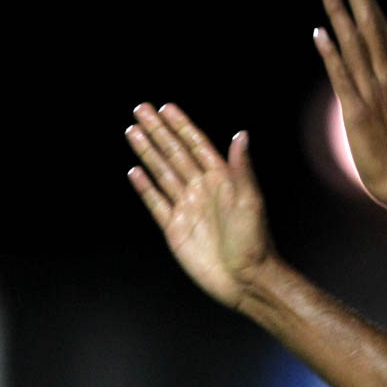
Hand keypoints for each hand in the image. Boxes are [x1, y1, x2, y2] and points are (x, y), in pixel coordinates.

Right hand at [126, 103, 273, 309]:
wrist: (245, 279)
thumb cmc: (254, 241)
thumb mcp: (250, 201)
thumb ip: (241, 168)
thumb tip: (241, 134)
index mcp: (222, 179)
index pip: (196, 145)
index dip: (181, 126)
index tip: (166, 107)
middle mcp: (202, 189)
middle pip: (174, 153)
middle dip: (158, 131)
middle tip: (141, 109)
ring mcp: (187, 208)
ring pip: (162, 173)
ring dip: (148, 152)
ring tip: (132, 131)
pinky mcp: (175, 228)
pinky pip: (156, 202)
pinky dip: (145, 187)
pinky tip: (134, 171)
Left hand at [313, 0, 386, 206]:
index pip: (382, 31)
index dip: (369, 3)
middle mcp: (385, 79)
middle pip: (369, 29)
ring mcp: (372, 94)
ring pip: (354, 47)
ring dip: (340, 16)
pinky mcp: (357, 112)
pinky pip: (342, 77)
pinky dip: (331, 54)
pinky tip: (319, 33)